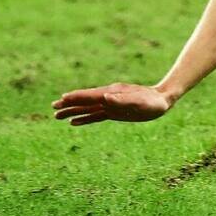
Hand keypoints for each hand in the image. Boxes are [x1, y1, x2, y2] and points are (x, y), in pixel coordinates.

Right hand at [52, 82, 173, 125]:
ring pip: (87, 108)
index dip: (76, 97)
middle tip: (53, 108)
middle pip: (85, 101)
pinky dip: (84, 118)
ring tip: (57, 116)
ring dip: (73, 111)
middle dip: (69, 104)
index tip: (61, 99)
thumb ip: (123, 100)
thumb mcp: (140, 102)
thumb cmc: (153, 102)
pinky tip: (74, 122)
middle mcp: (109, 97)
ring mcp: (110, 104)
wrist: (163, 100)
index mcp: (112, 94)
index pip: (90, 95)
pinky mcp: (114, 112)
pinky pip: (95, 115)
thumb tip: (105, 97)